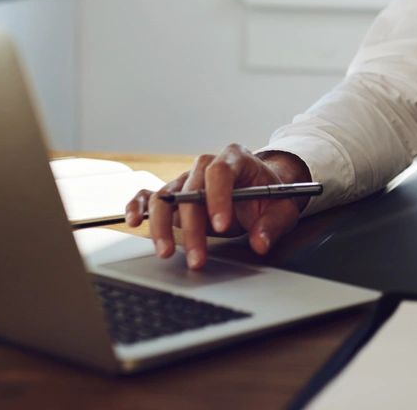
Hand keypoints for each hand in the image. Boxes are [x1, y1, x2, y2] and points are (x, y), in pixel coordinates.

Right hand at [125, 144, 311, 269]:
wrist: (260, 190)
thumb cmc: (270, 196)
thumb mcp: (282, 208)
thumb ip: (272, 224)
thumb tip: (259, 243)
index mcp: (235, 158)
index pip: (220, 172)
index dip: (217, 198)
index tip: (221, 226)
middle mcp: (206, 165)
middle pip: (190, 190)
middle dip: (192, 227)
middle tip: (198, 258)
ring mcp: (187, 179)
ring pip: (166, 196)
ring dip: (163, 226)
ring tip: (166, 252)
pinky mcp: (173, 194)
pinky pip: (148, 195)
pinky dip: (138, 206)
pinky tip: (134, 221)